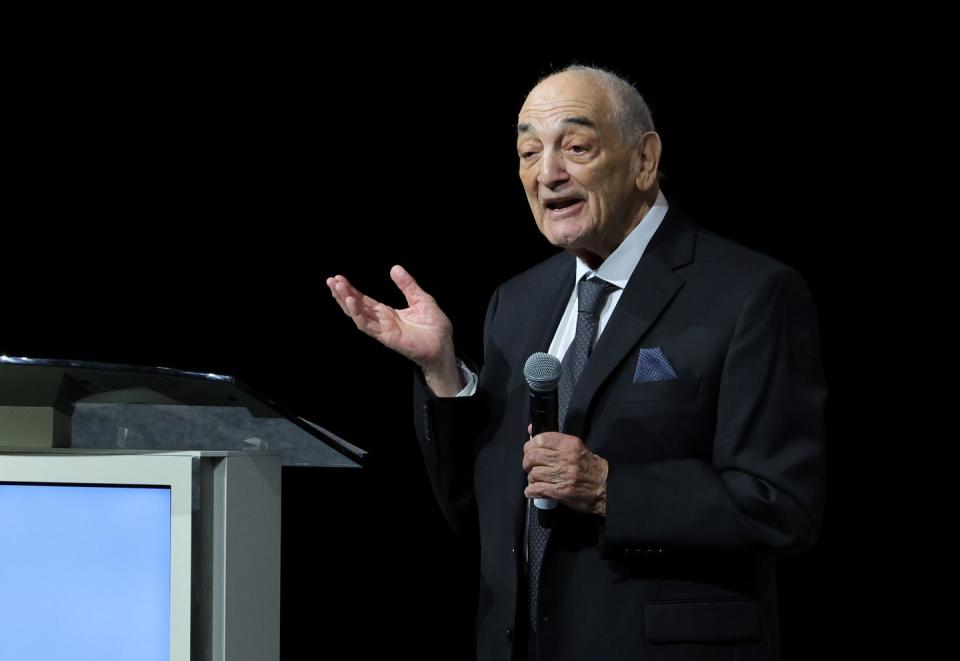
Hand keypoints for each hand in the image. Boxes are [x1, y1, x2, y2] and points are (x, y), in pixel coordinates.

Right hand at [327, 266, 460, 393]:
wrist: (444, 346)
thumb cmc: (435, 327)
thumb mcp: (421, 299)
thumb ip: (407, 285)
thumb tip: (394, 268)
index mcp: (387, 313)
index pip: (364, 300)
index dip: (351, 290)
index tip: (339, 278)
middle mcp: (381, 321)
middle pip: (357, 306)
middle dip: (343, 294)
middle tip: (331, 280)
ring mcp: (383, 330)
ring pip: (358, 315)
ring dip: (346, 301)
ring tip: (337, 287)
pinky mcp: (387, 338)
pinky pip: (368, 326)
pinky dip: (358, 314)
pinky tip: (351, 302)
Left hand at [522, 423, 608, 515]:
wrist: (606, 488)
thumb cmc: (590, 468)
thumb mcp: (576, 448)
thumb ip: (554, 441)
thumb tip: (531, 430)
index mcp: (570, 444)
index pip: (541, 439)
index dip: (530, 445)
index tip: (529, 451)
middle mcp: (566, 458)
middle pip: (533, 456)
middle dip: (526, 462)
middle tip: (529, 467)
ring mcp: (564, 476)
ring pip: (534, 474)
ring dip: (531, 478)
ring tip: (535, 480)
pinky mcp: (562, 492)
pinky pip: (538, 489)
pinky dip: (531, 491)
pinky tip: (533, 491)